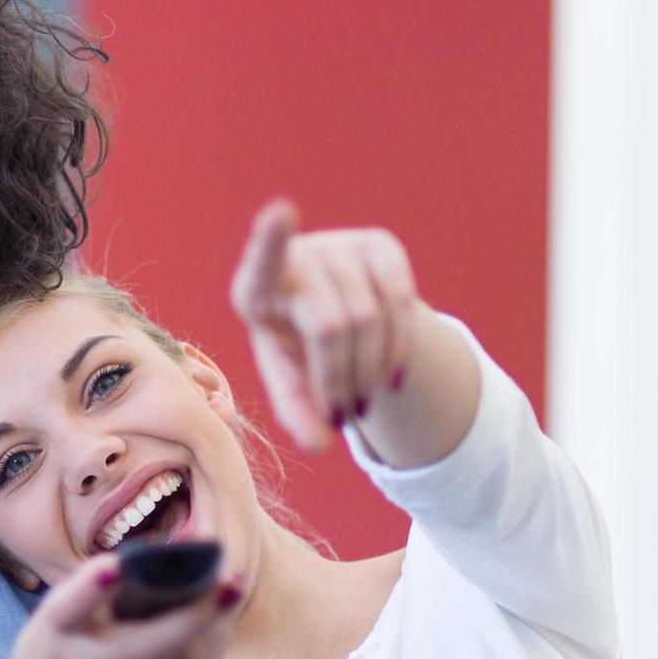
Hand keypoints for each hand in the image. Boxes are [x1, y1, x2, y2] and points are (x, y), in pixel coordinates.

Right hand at [0, 555, 241, 658]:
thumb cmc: (58, 645)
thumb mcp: (59, 613)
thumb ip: (95, 588)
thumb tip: (161, 557)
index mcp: (55, 632)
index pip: (70, 609)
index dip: (91, 587)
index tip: (116, 565)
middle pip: (144, 646)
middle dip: (195, 615)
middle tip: (230, 582)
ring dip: (212, 629)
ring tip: (233, 594)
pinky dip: (208, 650)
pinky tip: (221, 625)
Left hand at [230, 199, 420, 454]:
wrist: (330, 315)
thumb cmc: (295, 351)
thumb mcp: (289, 383)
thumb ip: (296, 414)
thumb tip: (316, 446)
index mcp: (256, 288)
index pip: (263, 261)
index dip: (272, 238)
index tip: (280, 212)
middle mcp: (297, 257)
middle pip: (331, 326)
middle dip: (342, 380)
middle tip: (345, 418)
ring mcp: (340, 245)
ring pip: (371, 319)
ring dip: (371, 374)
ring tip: (363, 404)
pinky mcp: (378, 245)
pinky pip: (401, 301)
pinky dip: (399, 349)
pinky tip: (391, 379)